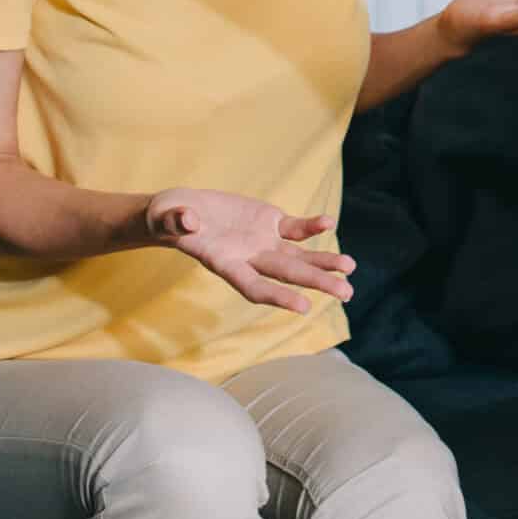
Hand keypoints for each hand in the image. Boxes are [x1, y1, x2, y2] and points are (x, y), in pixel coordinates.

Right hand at [145, 188, 355, 314]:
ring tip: (350, 268)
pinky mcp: (268, 223)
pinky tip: (328, 222)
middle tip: (347, 293)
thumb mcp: (167, 218)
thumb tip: (187, 220)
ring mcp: (262, 242)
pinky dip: (311, 227)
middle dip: (317, 282)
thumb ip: (177, 222)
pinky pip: (295, 228)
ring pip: (298, 255)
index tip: (303, 308)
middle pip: (287, 274)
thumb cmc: (170, 218)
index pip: (255, 287)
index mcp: (225, 264)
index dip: (277, 297)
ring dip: (324, 261)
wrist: (182, 210)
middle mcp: (249, 258)